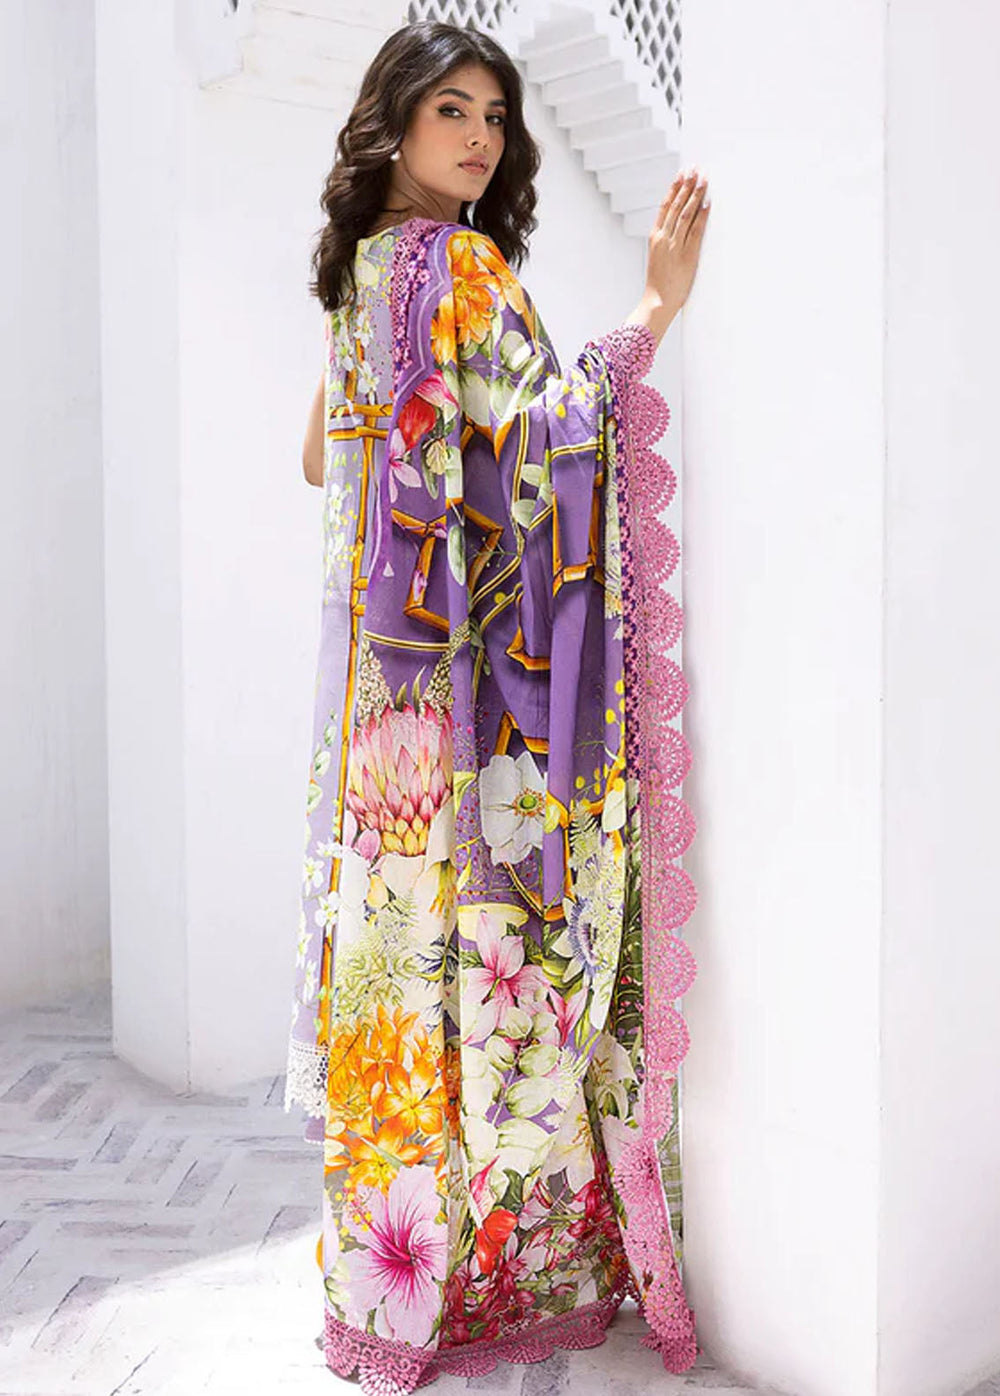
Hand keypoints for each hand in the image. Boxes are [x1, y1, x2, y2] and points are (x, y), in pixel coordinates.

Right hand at [643, 168, 709, 316]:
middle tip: (694, 168)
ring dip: (695, 194)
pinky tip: (708, 202)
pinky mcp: (687, 255)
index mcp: (655, 237)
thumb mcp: (658, 258)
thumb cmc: (658, 284)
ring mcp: (675, 245)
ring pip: (686, 214)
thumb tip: (674, 229)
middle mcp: (664, 237)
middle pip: (676, 205)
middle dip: (686, 185)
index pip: (665, 206)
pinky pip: (696, 230)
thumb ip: (664, 242)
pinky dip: (702, 215)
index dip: (674, 188)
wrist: (657, 302)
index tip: (681, 174)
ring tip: (703, 178)